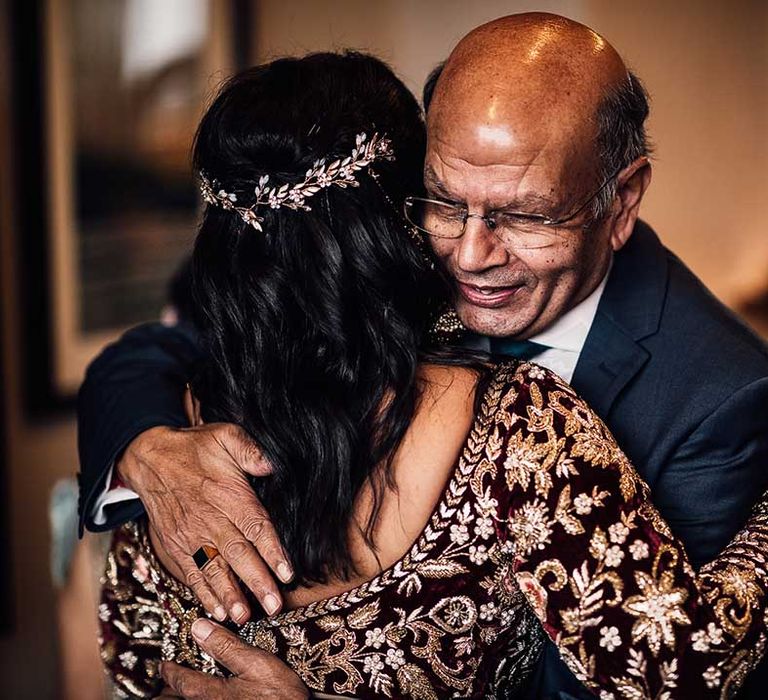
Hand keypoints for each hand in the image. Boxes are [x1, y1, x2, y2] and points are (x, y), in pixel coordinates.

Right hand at [118, 423, 292, 622]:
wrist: (150, 457)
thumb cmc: (195, 447)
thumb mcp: (224, 435)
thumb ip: (248, 449)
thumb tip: (270, 464)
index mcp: (228, 494)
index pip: (254, 526)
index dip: (272, 551)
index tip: (286, 573)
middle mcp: (210, 518)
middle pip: (237, 554)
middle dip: (256, 581)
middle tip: (273, 606)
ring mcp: (191, 535)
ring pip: (213, 569)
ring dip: (229, 594)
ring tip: (244, 617)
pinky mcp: (176, 545)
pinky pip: (191, 572)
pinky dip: (203, 593)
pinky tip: (216, 611)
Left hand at [160, 619, 309, 698]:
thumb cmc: (282, 699)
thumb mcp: (257, 664)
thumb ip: (226, 646)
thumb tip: (199, 627)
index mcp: (212, 694)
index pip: (181, 682)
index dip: (170, 671)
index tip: (164, 665)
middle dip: (168, 692)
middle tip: (168, 681)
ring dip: (185, 698)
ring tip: (186, 690)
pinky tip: (216, 695)